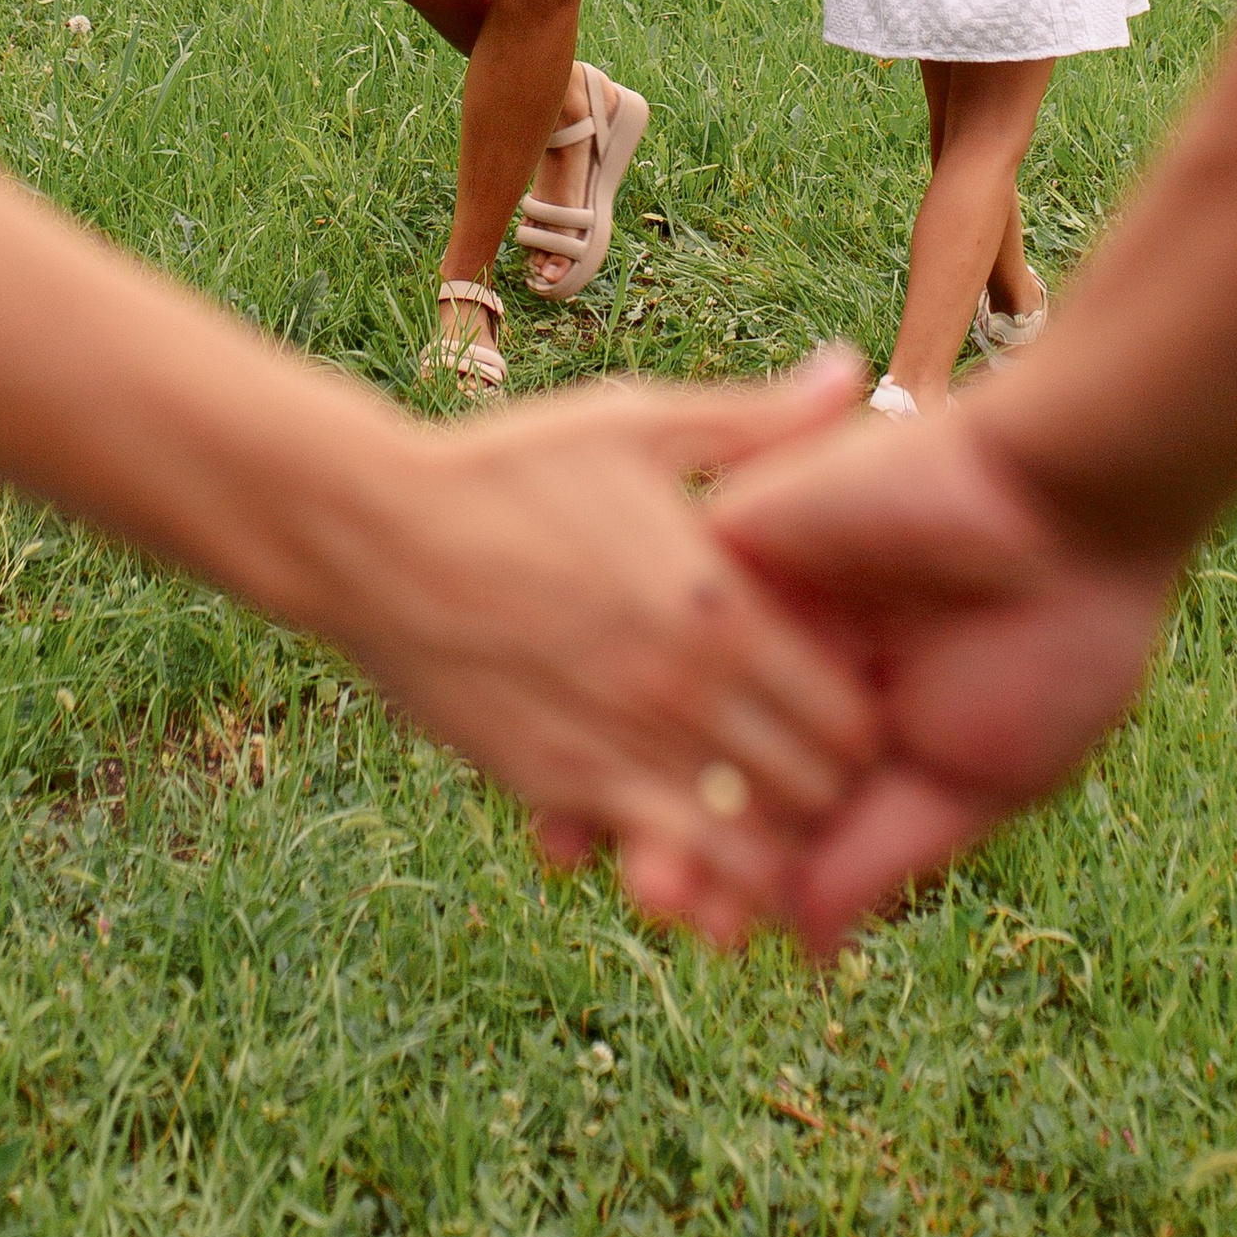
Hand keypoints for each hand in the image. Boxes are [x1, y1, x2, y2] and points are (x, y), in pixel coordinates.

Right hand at [311, 347, 883, 919]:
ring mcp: (623, 748)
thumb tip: (854, 370)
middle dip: (826, 786)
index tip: (843, 696)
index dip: (863, 714)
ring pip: (749, 849)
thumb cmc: (509, 467)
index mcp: (720, 602)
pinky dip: (692, 866)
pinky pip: (663, 863)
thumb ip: (757, 419)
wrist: (373, 535)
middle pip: (816, 790)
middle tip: (808, 759)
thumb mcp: (638, 426)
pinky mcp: (560, 788)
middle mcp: (686, 689)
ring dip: (766, 840)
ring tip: (750, 805)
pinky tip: (681, 835)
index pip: (851, 712)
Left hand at [662, 404, 1184, 953]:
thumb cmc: (1049, 645)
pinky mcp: (734, 541)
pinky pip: (664, 617)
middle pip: (716, 764)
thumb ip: (877, 858)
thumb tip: (807, 952)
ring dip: (652, 775)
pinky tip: (631, 736)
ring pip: (681, 705)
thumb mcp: (971, 782)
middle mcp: (807, 667)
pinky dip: (645, 681)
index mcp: (869, 723)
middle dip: (683, 836)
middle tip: (660, 903)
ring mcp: (766, 605)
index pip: (783, 811)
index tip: (717, 935)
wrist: (1062, 503)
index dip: (742, 875)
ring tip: (646, 855)